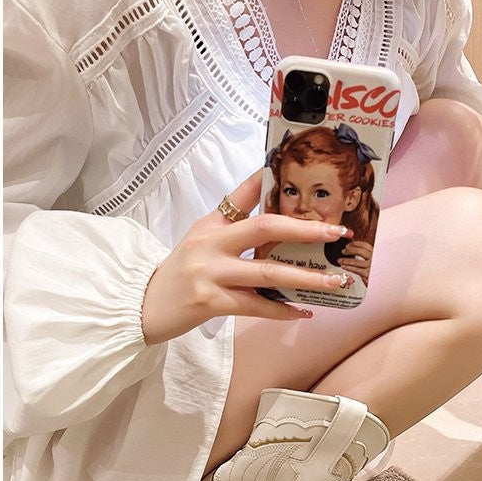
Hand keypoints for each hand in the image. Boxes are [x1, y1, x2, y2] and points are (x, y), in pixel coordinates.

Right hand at [141, 170, 353, 343]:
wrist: (144, 306)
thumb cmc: (178, 273)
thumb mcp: (200, 239)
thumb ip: (230, 225)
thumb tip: (272, 217)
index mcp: (210, 224)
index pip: (242, 195)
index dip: (267, 180)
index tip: (294, 169)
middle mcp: (210, 243)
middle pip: (264, 228)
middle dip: (306, 230)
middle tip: (337, 232)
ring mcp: (210, 273)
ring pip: (267, 272)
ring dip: (306, 277)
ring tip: (336, 281)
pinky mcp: (210, 302)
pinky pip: (256, 305)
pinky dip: (282, 310)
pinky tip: (303, 311)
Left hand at [336, 240, 372, 285]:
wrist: (380, 282)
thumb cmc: (374, 271)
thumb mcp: (371, 261)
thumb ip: (364, 255)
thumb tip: (351, 249)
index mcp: (375, 254)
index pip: (365, 245)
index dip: (355, 244)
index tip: (348, 245)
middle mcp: (374, 259)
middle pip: (362, 251)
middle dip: (351, 250)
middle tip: (343, 251)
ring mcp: (371, 267)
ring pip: (357, 262)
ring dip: (346, 260)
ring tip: (340, 260)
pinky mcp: (368, 275)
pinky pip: (356, 270)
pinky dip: (349, 268)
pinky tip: (344, 266)